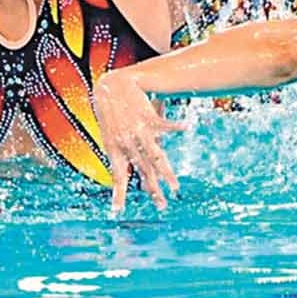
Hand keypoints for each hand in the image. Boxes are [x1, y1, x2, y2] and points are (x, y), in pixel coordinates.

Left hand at [96, 72, 185, 213]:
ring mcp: (137, 131)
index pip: (118, 176)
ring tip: (175, 186)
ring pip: (153, 155)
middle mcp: (126, 143)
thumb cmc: (112, 110)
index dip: (118, 194)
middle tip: (162, 205)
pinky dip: (175, 127)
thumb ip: (124, 149)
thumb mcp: (111, 133)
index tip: (117, 211)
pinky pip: (163, 125)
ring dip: (165, 172)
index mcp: (115, 149)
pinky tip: (185, 128)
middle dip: (153, 190)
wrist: (111, 85)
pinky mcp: (147, 117)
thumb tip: (140, 164)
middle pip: (142, 171)